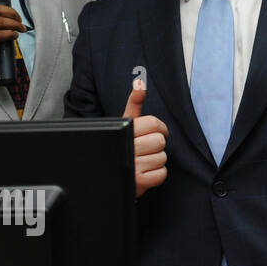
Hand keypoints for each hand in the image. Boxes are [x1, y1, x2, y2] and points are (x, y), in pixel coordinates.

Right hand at [124, 80, 167, 196]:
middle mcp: (127, 147)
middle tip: (146, 148)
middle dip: (155, 145)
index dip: (158, 128)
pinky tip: (145, 173)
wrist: (104, 176)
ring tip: (143, 161)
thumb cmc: (119, 145)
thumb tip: (140, 82)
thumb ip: (134, 103)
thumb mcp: (124, 123)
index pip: (154, 124)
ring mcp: (132, 166)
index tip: (154, 132)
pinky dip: (156, 175)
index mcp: (125, 130)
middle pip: (159, 141)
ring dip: (155, 161)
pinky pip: (161, 174)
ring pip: (162, 158)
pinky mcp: (137, 183)